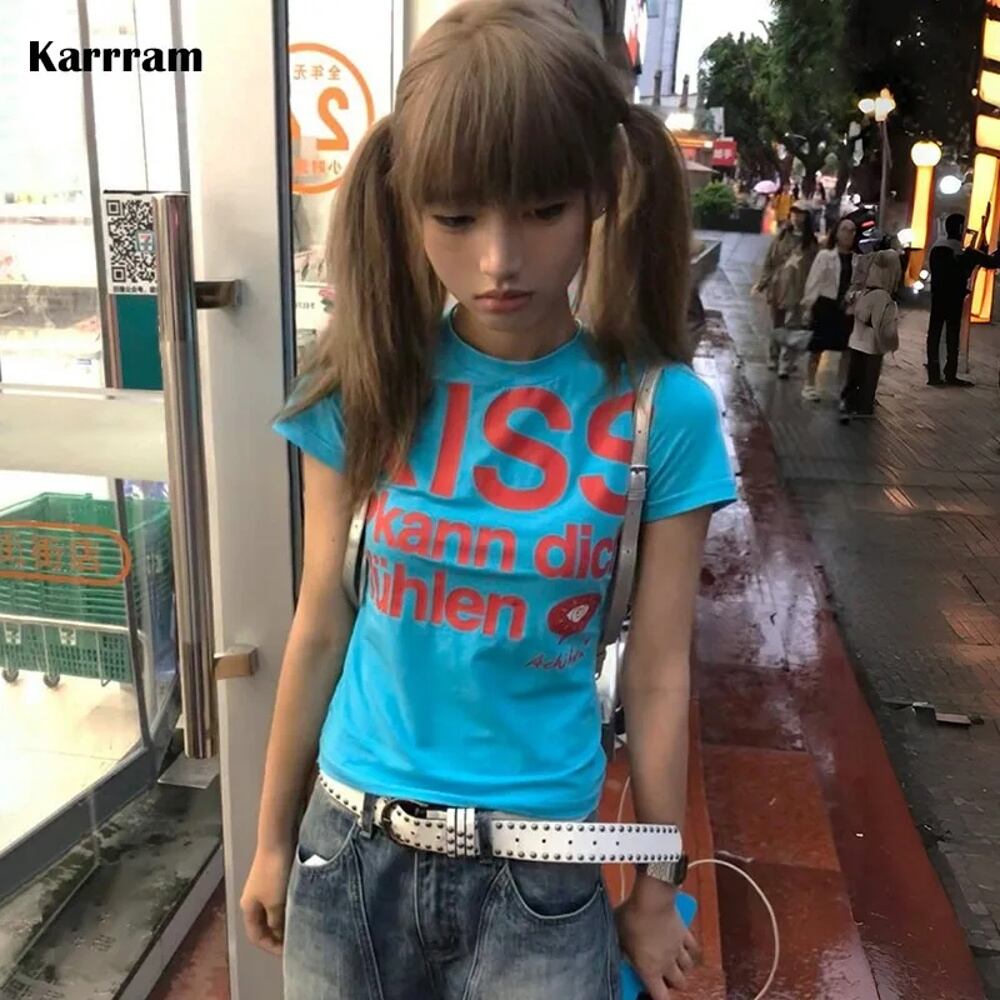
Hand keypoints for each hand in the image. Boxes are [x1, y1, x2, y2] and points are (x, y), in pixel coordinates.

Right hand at [241, 844, 293, 955]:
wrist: (278, 839)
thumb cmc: (274, 873)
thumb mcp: (275, 902)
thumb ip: (276, 921)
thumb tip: (279, 934)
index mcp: (249, 907)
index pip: (256, 936)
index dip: (271, 947)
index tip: (289, 952)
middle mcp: (254, 899)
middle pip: (265, 925)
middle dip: (279, 935)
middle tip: (296, 941)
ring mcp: (264, 888)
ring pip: (275, 912)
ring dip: (286, 920)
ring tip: (302, 926)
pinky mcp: (276, 877)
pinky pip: (282, 900)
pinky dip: (290, 907)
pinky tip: (302, 907)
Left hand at [617, 877, 700, 997]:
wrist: (652, 899)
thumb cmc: (631, 918)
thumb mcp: (618, 936)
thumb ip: (621, 948)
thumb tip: (617, 951)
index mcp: (649, 969)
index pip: (661, 997)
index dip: (659, 999)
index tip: (654, 995)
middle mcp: (667, 964)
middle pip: (680, 984)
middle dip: (673, 983)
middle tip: (663, 976)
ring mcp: (678, 949)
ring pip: (688, 967)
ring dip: (682, 967)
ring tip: (673, 962)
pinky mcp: (685, 934)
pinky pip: (693, 948)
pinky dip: (690, 950)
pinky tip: (685, 947)